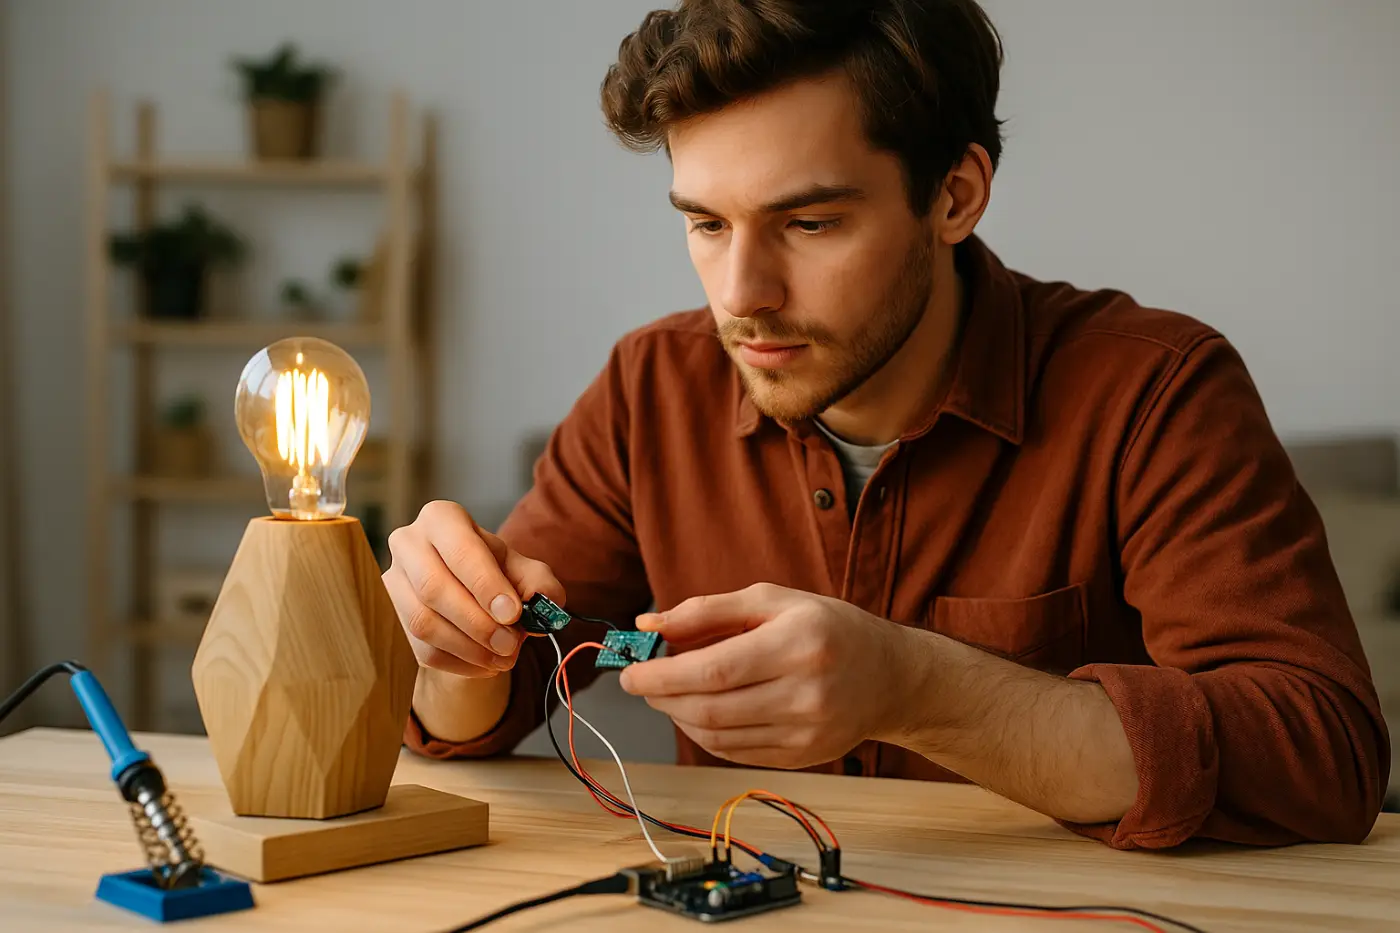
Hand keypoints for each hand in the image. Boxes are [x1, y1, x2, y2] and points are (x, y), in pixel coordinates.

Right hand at [383, 500, 564, 677]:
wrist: (465, 596)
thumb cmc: (494, 575)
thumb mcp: (524, 572)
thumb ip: (539, 583)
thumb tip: (541, 601)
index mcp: (442, 519)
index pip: (461, 550)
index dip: (486, 585)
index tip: (512, 614)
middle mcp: (407, 543)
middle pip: (434, 587)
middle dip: (477, 622)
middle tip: (510, 644)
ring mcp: (391, 582)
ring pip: (422, 622)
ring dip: (467, 647)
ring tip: (502, 658)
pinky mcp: (388, 618)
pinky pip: (418, 648)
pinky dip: (457, 663)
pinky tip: (484, 665)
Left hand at [617, 583, 910, 768]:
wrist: (890, 677)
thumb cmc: (828, 628)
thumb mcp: (772, 600)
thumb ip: (707, 611)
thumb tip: (649, 625)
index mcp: (798, 643)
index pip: (715, 669)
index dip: (663, 676)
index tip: (630, 672)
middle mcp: (806, 692)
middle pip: (712, 708)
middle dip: (663, 698)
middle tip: (642, 683)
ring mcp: (806, 732)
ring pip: (718, 737)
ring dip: (680, 717)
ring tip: (670, 695)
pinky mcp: (803, 758)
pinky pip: (736, 753)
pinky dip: (706, 735)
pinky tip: (699, 713)